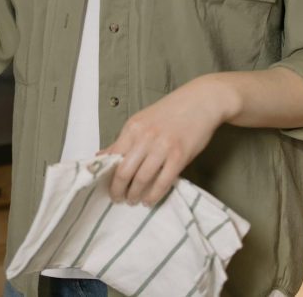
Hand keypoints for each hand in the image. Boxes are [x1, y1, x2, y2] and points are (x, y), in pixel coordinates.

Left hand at [97, 75, 239, 206]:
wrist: (201, 101)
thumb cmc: (170, 112)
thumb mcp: (142, 120)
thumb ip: (123, 140)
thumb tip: (102, 155)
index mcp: (133, 127)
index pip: (113, 157)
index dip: (108, 177)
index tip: (107, 187)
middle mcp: (145, 137)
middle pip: (124, 172)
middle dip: (118, 190)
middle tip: (118, 199)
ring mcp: (162, 147)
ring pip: (142, 179)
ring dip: (135, 194)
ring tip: (133, 200)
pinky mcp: (179, 156)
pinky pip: (163, 182)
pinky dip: (154, 195)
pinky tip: (149, 200)